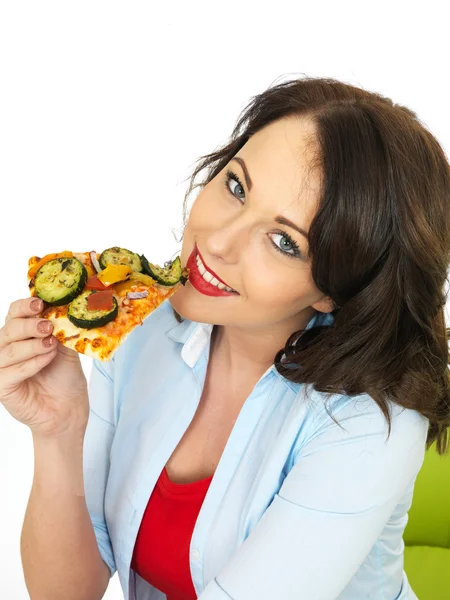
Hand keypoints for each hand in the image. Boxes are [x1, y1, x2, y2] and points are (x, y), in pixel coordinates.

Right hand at [0, 297, 89, 437]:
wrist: (68, 409)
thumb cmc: (64, 377)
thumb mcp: (65, 348)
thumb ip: (60, 330)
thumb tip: (62, 309)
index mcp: (20, 336)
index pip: (13, 314)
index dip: (24, 307)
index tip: (40, 303)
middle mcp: (6, 349)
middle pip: (9, 330)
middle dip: (29, 325)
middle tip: (48, 326)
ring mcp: (1, 369)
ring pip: (9, 350)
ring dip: (32, 345)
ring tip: (52, 344)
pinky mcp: (2, 387)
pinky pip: (10, 372)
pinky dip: (31, 363)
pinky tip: (47, 359)